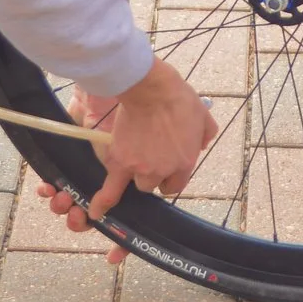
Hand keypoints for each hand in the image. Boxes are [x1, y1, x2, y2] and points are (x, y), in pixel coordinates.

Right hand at [34, 59, 215, 263]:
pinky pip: (110, 189)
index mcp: (185, 163)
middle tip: (150, 151)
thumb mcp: (204, 117)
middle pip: (154, 184)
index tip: (167, 165)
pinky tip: (96, 212)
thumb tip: (201, 144)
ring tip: (134, 155)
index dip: (170, 176)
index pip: (176, 185)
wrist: (150, 89)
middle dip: (153, 172)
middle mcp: (162, 171)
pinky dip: (103, 202)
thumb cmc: (178, 99)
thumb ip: (205, 137)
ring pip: (137, 183)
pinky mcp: (120, 162)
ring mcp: (140, 168)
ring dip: (136, 173)